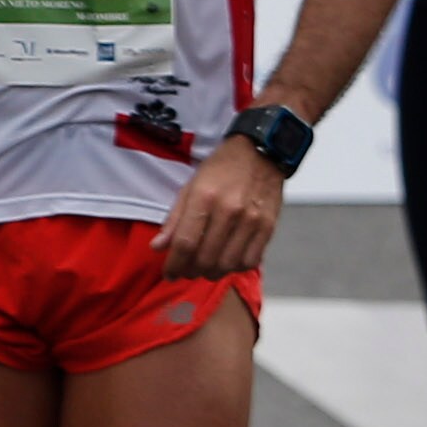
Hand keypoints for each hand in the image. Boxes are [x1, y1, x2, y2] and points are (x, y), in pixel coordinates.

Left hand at [155, 136, 285, 282]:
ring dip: (211, 273)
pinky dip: (235, 268)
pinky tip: (226, 262)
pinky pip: (250, 260)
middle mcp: (229, 210)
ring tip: (203, 269)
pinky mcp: (269, 226)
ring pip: (228, 264)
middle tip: (184, 272)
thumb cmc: (221, 169)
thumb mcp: (190, 186)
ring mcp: (252, 220)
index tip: (168, 273)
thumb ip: (174, 219)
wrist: (260, 152)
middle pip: (206, 258)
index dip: (173, 264)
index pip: (185, 243)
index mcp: (204, 197)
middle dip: (190, 271)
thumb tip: (157, 247)